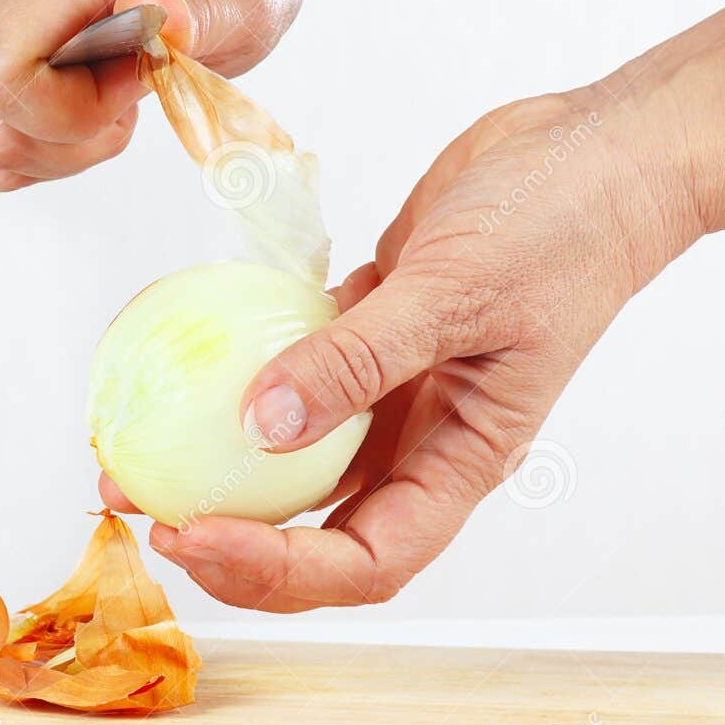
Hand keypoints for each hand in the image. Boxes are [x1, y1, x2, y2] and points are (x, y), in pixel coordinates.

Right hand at [0, 0, 302, 190]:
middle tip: (127, 85)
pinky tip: (75, 97)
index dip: (71, 112)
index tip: (133, 79)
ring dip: (54, 141)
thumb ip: (203, 2)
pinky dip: (33, 139)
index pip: (0, 75)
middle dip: (68, 134)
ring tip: (106, 86)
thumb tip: (149, 11)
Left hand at [104, 84, 701, 610]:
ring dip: (216, 464)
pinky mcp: (363, 333)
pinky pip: (286, 369)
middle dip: (227, 539)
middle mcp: (419, 442)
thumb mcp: (456, 294)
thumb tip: (261, 426)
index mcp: (461, 463)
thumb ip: (358, 362)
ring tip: (133, 452)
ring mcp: (388, 389)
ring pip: (290, 454)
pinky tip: (177, 366)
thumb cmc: (562, 229)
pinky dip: (235, 376)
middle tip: (143, 510)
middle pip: (314, 528)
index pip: (365, 559)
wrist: (592, 153)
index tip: (192, 535)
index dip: (276, 572)